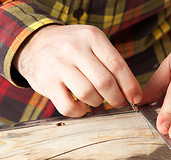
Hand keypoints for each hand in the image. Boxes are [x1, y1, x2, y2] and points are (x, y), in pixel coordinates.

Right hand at [13, 24, 141, 116]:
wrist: (34, 44)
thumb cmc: (69, 48)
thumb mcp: (91, 43)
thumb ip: (109, 62)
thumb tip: (131, 91)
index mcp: (91, 37)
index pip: (117, 65)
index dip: (130, 85)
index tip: (135, 98)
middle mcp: (74, 49)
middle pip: (104, 82)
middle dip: (116, 98)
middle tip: (118, 102)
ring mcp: (58, 65)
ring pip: (88, 94)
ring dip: (97, 103)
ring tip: (96, 99)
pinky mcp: (47, 83)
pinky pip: (69, 107)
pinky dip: (80, 111)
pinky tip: (81, 105)